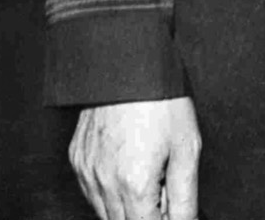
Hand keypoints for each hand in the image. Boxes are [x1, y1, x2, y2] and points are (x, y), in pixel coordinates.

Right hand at [69, 98, 201, 219]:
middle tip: (162, 191)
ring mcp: (86, 171)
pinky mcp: (77, 158)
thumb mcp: (187, 150)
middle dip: (147, 216)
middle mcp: (104, 183)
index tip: (172, 212)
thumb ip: (185, 200)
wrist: (127, 61)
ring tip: (147, 176)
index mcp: (134, 185)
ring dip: (127, 209)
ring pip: (105, 215)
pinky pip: (92, 192)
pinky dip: (109, 193)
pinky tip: (127, 171)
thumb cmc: (160, 100)